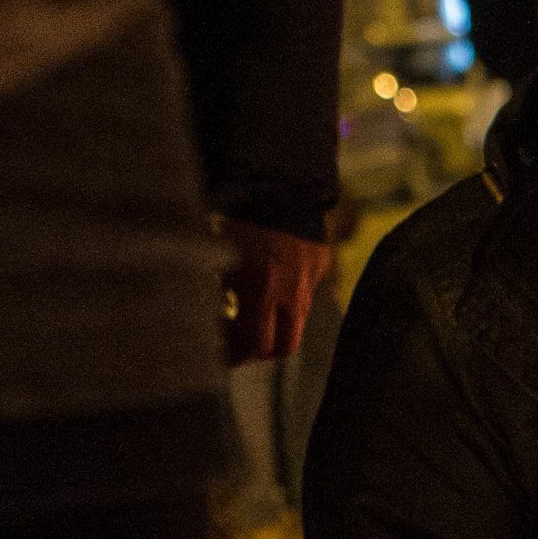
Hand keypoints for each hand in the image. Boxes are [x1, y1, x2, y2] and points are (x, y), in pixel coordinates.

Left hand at [218, 217, 331, 363]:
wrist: (278, 183)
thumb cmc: (240, 217)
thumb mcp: (223, 258)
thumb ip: (226, 293)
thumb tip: (217, 316)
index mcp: (262, 294)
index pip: (258, 347)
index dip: (238, 355)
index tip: (222, 350)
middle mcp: (291, 295)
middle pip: (284, 347)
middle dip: (262, 350)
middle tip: (241, 342)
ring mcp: (310, 280)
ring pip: (297, 320)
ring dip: (276, 322)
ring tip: (254, 309)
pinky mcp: (320, 263)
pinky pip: (306, 289)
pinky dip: (289, 293)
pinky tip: (273, 275)